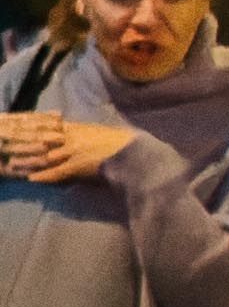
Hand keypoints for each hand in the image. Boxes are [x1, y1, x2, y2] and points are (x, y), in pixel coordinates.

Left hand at [0, 115, 130, 185]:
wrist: (137, 153)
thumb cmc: (131, 144)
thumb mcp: (112, 135)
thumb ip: (98, 136)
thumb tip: (92, 138)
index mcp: (84, 128)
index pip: (54, 126)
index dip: (39, 127)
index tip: (25, 127)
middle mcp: (74, 137)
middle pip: (45, 139)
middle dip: (28, 143)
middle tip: (11, 145)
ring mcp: (74, 151)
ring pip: (46, 155)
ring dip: (30, 160)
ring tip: (15, 164)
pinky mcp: (76, 165)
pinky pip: (56, 172)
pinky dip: (44, 176)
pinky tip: (32, 179)